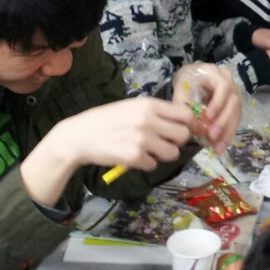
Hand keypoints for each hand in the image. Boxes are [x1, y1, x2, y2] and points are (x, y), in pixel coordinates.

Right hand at [24, 98, 197, 205]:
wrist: (80, 135)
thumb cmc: (106, 120)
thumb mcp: (131, 107)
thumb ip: (154, 112)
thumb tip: (181, 121)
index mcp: (149, 104)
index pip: (186, 114)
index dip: (188, 125)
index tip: (182, 130)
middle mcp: (149, 120)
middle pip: (183, 135)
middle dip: (177, 142)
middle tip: (164, 143)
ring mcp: (142, 139)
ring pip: (172, 153)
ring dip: (162, 155)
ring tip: (148, 151)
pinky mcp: (134, 156)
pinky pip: (153, 165)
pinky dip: (145, 164)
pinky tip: (133, 157)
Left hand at [173, 62, 240, 150]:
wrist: (194, 78)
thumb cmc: (186, 81)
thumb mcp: (181, 88)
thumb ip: (183, 103)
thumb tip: (188, 123)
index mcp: (215, 73)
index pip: (223, 86)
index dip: (218, 102)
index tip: (209, 117)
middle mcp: (230, 82)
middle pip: (233, 102)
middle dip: (223, 121)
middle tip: (212, 136)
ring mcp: (234, 94)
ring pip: (237, 113)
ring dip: (227, 132)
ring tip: (217, 147)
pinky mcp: (234, 107)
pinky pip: (235, 121)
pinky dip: (227, 134)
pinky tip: (220, 146)